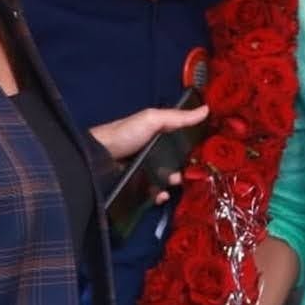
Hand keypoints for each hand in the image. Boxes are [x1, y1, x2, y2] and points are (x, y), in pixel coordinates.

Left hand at [91, 105, 209, 203]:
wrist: (97, 158)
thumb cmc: (126, 134)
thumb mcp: (152, 119)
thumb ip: (178, 117)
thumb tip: (207, 109)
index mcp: (156, 135)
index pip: (179, 141)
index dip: (192, 147)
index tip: (206, 153)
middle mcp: (151, 153)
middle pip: (175, 162)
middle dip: (185, 168)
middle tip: (191, 172)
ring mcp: (143, 171)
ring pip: (165, 180)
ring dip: (173, 183)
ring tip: (175, 184)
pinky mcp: (136, 187)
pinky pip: (152, 193)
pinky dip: (159, 195)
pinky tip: (162, 195)